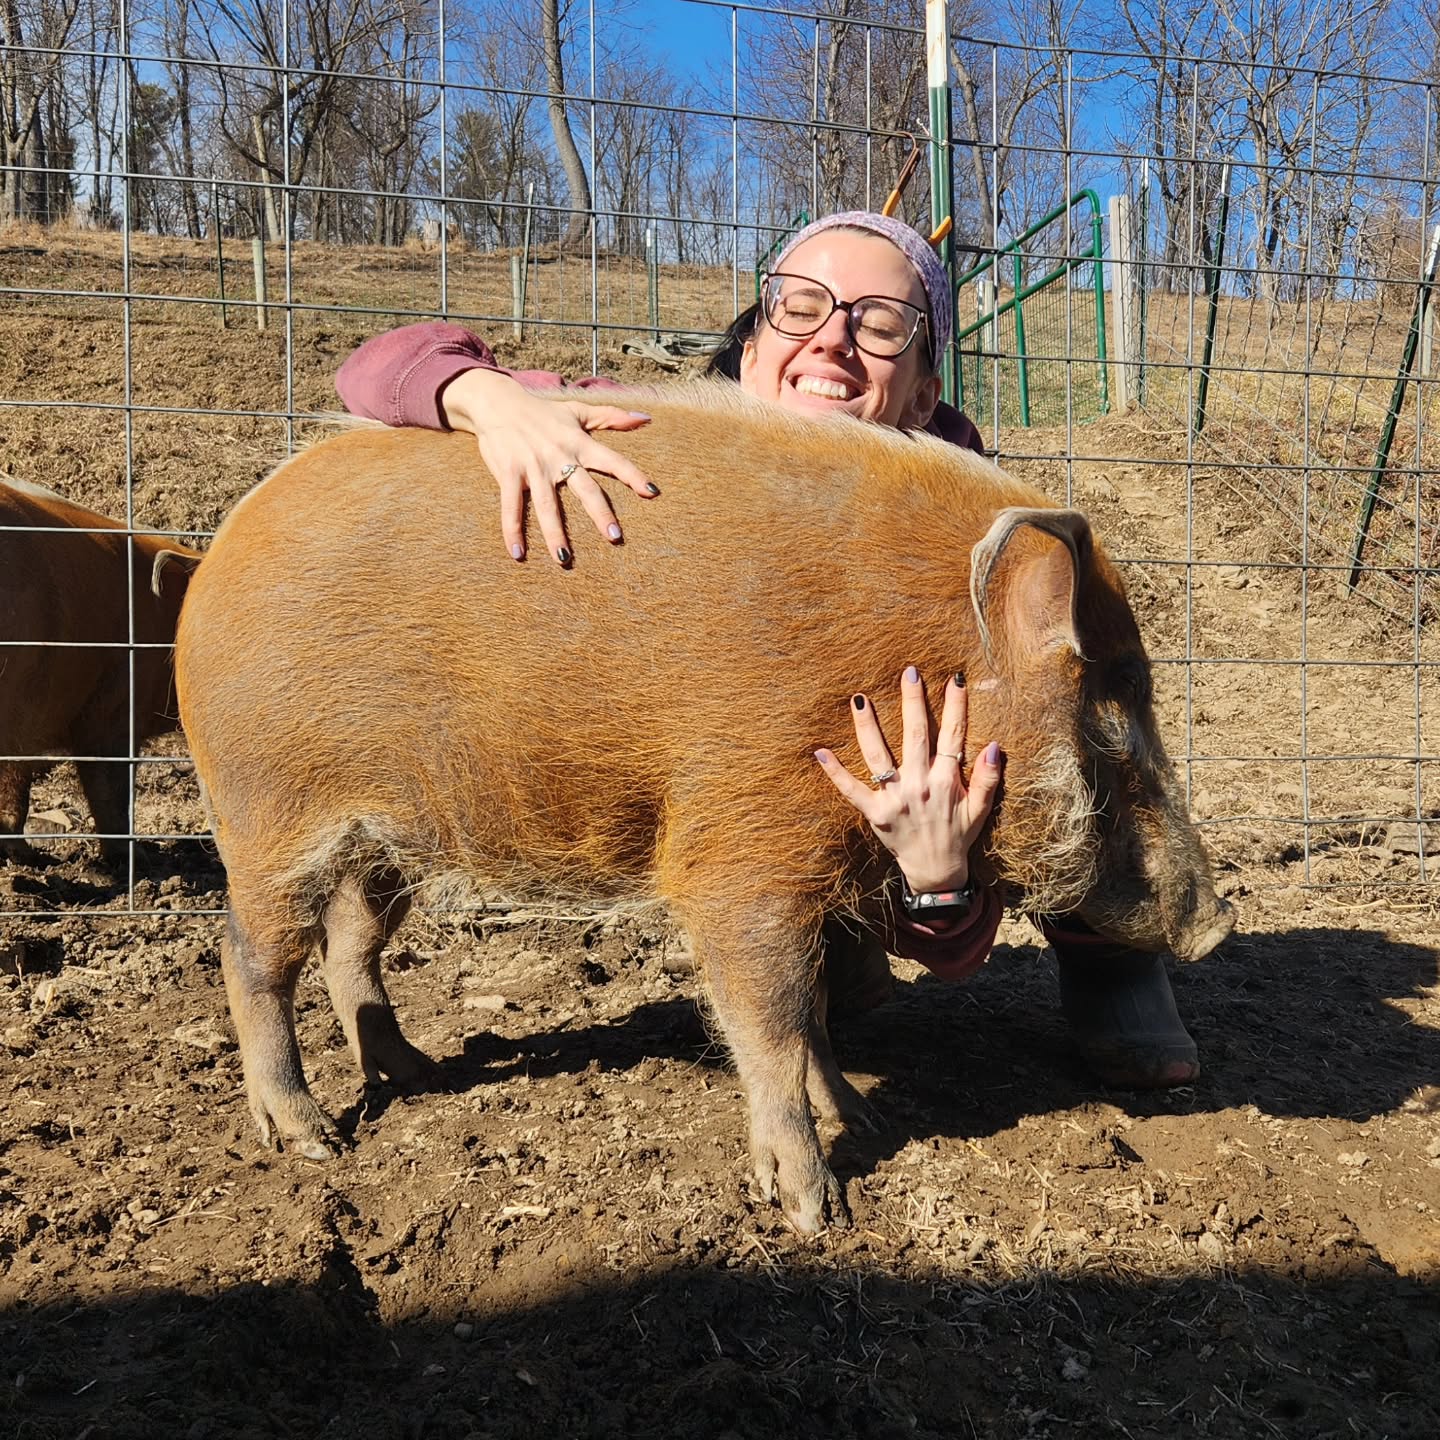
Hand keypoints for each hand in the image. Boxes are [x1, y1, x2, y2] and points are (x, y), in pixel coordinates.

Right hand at [441, 368, 657, 564]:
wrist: (498, 403)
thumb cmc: (542, 411)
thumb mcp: (577, 411)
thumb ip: (611, 417)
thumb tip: (646, 418)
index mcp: (578, 443)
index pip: (612, 461)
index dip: (633, 475)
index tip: (652, 493)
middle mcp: (559, 456)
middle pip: (584, 489)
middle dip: (600, 513)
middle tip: (615, 537)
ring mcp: (533, 467)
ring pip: (547, 505)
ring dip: (554, 533)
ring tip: (564, 558)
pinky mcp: (509, 474)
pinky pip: (511, 506)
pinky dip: (512, 530)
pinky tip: (518, 554)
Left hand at [814, 666, 1002, 893]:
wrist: (936, 872)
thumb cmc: (958, 835)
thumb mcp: (981, 808)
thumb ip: (990, 778)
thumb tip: (995, 746)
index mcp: (946, 782)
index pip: (953, 736)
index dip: (955, 707)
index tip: (954, 679)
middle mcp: (919, 786)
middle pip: (916, 736)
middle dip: (913, 702)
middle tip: (909, 672)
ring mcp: (895, 799)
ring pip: (879, 756)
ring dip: (868, 726)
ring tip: (860, 698)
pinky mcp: (875, 813)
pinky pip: (851, 790)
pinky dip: (836, 772)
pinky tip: (821, 752)